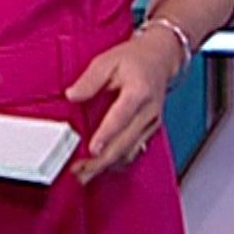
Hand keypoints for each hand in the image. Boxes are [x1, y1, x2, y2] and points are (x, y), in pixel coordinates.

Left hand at [63, 28, 184, 184]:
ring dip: (107, 166)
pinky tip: (100, 167)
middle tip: (80, 171)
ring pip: (130, 152)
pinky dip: (116, 162)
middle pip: (125, 142)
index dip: (107, 134)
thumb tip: (73, 95)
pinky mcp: (149, 132)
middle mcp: (149, 111)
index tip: (93, 149)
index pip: (122, 117)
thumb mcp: (108, 60)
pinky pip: (133, 152)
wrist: (161, 59)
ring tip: (84, 175)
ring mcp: (151, 124)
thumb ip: (90, 79)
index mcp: (139, 91)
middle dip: (102, 160)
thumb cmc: (136, 59)